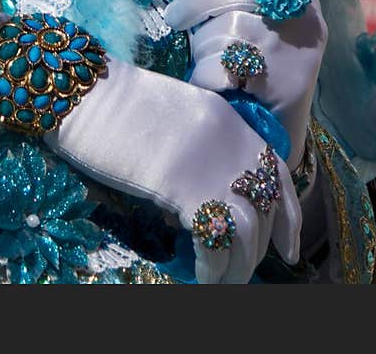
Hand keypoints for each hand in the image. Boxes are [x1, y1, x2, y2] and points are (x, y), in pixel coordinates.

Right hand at [45, 57, 300, 282]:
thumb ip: (201, 152)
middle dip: (254, 250)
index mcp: (232, 122)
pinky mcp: (188, 190)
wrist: (88, 92)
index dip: (287, 218)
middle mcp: (234, 143)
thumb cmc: (116, 105)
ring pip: (247, 235)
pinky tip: (202, 277)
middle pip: (264, 211)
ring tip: (221, 283)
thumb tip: (205, 202)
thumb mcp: (176, 118)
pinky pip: (215, 244)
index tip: (287, 251)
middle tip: (237, 272)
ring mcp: (214, 166)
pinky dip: (213, 268)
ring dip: (236, 267)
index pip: (277, 175)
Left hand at [159, 0, 327, 166]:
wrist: (272, 126)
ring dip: (203, 45)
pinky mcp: (288, 83)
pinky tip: (211, 81)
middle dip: (195, 0)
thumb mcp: (225, 14)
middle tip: (173, 17)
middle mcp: (304, 14)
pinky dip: (207, 73)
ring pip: (231, 28)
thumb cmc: (244, 59)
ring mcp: (298, 48)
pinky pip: (227, 66)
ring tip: (206, 57)